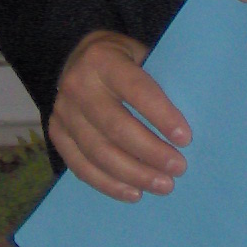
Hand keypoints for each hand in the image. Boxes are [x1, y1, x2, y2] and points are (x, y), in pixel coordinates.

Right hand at [48, 29, 190, 202]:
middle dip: (151, 152)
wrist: (79, 58)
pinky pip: (81, 166)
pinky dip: (108, 184)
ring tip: (163, 185)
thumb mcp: (141, 54)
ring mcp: (63, 111)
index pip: (137, 90)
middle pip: (116, 127)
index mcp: (102, 59)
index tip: (185, 139)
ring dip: (134, 174)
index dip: (162, 116)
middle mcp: (77, 85)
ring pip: (98, 152)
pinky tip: (134, 192)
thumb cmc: (123, 59)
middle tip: (179, 168)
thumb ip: (160, 79)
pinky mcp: (56, 132)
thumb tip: (190, 122)